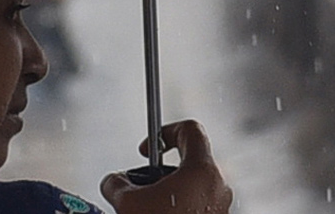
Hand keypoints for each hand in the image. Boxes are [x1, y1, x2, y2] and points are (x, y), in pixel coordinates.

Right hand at [100, 120, 232, 213]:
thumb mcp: (128, 202)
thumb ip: (117, 183)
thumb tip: (114, 183)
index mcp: (202, 170)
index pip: (190, 130)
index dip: (165, 131)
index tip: (150, 147)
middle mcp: (218, 186)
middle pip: (190, 160)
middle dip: (162, 172)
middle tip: (144, 186)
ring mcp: (221, 206)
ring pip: (193, 186)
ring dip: (170, 192)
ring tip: (149, 209)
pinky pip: (198, 205)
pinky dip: (179, 208)